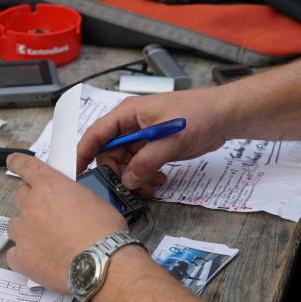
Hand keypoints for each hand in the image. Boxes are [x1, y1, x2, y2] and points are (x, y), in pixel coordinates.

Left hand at [6, 153, 127, 293]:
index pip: (25, 166)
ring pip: (15, 225)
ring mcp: (24, 232)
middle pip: (20, 197)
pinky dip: (25, 255)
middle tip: (48, 214)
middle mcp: (32, 206)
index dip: (17, 162)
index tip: (12, 161)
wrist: (100, 263)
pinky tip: (40, 258)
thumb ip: (70, 195)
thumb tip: (66, 201)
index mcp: (49, 186)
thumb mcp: (93, 199)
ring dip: (26, 229)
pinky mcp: (22, 257)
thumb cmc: (103, 233)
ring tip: (46, 240)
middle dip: (32, 202)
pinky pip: (14, 254)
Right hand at [76, 88, 231, 195]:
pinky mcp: (153, 146)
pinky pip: (139, 166)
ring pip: (125, 163)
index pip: (96, 134)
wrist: (224, 116)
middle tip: (128, 189)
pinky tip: (157, 181)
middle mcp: (131, 124)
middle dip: (118, 173)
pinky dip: (145, 177)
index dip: (83, 153)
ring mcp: (142, 136)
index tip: (76, 172)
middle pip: (109, 153)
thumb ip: (146, 162)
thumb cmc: (199, 114)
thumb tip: (128, 181)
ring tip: (150, 186)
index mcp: (128, 113)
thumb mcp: (169, 140)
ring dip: (134, 178)